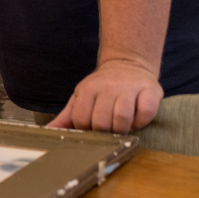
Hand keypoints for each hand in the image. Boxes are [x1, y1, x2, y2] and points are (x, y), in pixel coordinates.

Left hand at [47, 59, 162, 132]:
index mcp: (88, 89)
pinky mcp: (150, 91)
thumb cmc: (102, 88)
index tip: (92, 128)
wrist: (128, 64)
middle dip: (105, 133)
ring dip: (123, 129)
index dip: (87, 130)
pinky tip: (137, 119)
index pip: (82, 120)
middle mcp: (108, 87)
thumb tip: (48, 131)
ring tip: (122, 126)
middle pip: (102, 123)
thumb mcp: (81, 97)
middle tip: (109, 130)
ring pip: (123, 119)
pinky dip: (141, 122)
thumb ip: (67, 116)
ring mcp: (130, 88)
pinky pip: (146, 114)